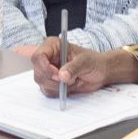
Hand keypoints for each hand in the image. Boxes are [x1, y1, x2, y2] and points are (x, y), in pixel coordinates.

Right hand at [17, 38, 135, 95]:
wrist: (100, 72)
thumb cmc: (94, 62)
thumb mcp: (85, 62)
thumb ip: (73, 67)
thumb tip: (62, 76)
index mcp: (53, 46)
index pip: (38, 56)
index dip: (45, 67)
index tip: (58, 75)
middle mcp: (48, 58)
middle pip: (38, 71)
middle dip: (52, 79)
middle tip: (68, 80)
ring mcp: (48, 71)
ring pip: (41, 82)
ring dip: (57, 86)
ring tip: (72, 81)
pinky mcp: (50, 82)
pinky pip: (47, 90)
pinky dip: (58, 92)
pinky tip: (69, 86)